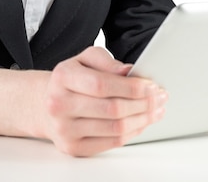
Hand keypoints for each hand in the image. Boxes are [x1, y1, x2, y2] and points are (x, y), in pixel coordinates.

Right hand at [43, 46, 166, 155]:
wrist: (46, 103)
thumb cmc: (72, 79)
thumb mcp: (85, 59)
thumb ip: (106, 61)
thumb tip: (129, 71)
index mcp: (63, 77)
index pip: (102, 85)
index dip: (131, 87)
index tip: (151, 85)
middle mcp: (59, 104)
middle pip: (112, 109)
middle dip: (143, 103)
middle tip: (161, 97)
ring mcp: (65, 129)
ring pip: (115, 128)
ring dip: (143, 119)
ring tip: (156, 109)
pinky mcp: (73, 147)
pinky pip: (111, 142)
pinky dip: (132, 132)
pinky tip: (142, 122)